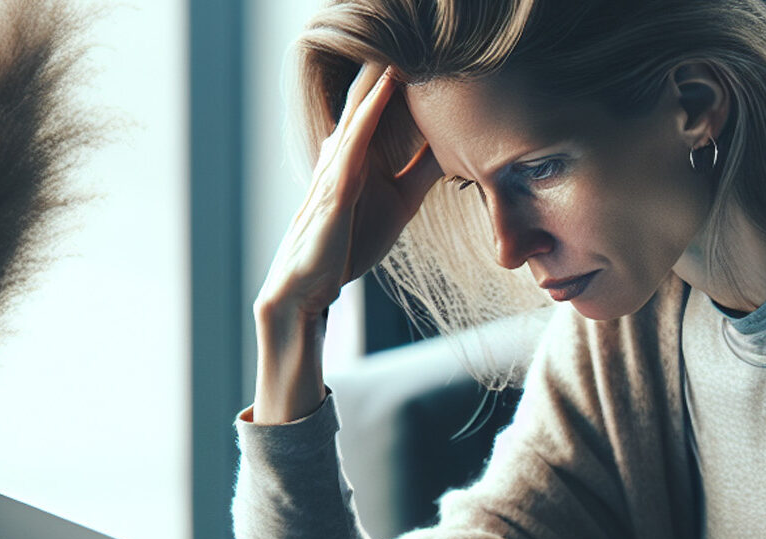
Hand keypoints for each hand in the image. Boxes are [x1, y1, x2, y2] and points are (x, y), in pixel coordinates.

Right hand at [257, 62, 442, 315]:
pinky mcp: (337, 187)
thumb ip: (423, 172)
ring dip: (381, 72)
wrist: (309, 285)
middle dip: (386, 62)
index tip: (424, 44)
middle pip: (368, 95)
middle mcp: (344, 151)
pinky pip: (355, 139)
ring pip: (362, 106)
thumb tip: (456, 148)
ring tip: (400, 38)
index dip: (400, 74)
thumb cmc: (349, 243)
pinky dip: (371, 110)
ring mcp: (337, 165)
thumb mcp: (401, 202)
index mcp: (358, 153)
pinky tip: (386, 86)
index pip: (381, 104)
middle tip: (409, 28)